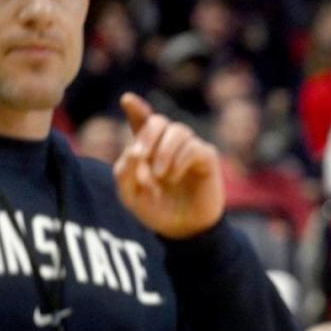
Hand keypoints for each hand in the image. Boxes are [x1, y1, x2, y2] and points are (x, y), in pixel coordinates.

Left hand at [114, 93, 224, 238]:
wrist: (183, 230)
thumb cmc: (157, 210)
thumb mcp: (131, 195)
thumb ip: (124, 172)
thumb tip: (135, 151)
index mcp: (149, 148)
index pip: (142, 120)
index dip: (136, 108)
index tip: (127, 100)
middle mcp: (169, 144)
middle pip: (158, 121)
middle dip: (148, 134)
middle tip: (141, 155)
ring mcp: (189, 148)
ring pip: (178, 130)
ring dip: (164, 151)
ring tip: (161, 175)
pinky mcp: (206, 157)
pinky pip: (193, 146)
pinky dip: (180, 160)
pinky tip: (174, 176)